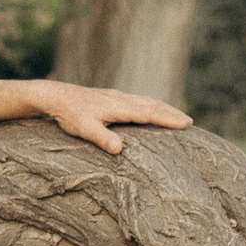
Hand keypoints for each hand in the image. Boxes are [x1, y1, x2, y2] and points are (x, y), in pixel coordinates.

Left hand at [29, 79, 189, 156]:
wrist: (55, 96)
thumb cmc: (70, 115)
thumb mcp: (84, 129)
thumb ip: (102, 138)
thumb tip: (120, 149)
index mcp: (119, 106)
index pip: (149, 113)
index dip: (168, 118)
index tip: (186, 124)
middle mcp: (121, 99)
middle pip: (152, 105)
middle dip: (171, 113)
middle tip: (189, 122)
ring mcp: (117, 96)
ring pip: (145, 101)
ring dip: (163, 107)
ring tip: (177, 115)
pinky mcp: (111, 97)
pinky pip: (138, 100)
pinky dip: (151, 104)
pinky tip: (151, 109)